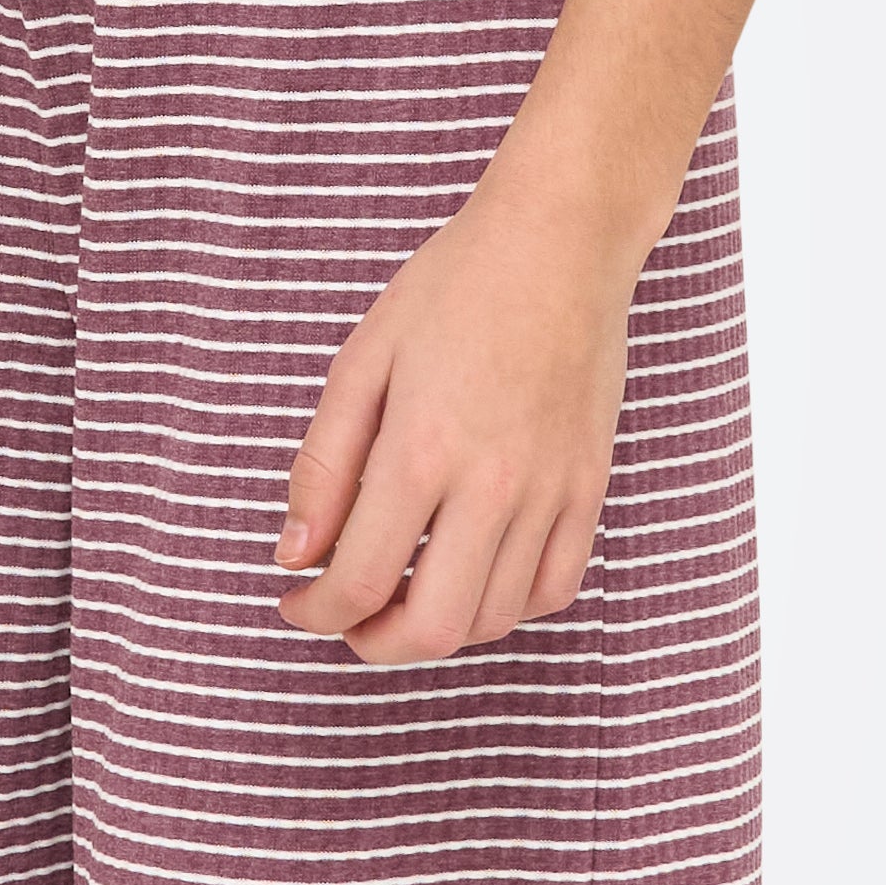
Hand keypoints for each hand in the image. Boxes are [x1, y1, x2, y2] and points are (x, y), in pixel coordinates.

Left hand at [269, 174, 642, 667]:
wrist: (561, 241)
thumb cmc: (452, 288)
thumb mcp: (361, 362)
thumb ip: (323, 467)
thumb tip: (295, 556)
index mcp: (422, 450)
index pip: (360, 581)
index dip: (314, 612)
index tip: (295, 602)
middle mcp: (494, 484)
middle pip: (434, 626)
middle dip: (374, 643)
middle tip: (346, 618)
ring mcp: (552, 490)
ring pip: (496, 618)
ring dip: (439, 628)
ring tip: (404, 592)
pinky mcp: (590, 485)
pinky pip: (555, 586)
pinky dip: (508, 605)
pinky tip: (473, 573)